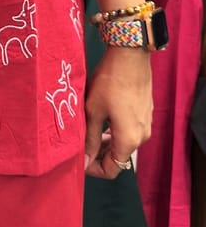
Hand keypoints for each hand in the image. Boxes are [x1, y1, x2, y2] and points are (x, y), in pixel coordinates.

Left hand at [84, 47, 152, 179]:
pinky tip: (102, 118)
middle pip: (119, 157)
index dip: (93, 169)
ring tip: (89, 130)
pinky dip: (116, 131)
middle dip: (98, 154)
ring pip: (124, 143)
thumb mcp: (93, 112)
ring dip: (106, 141)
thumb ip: (90, 139)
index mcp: (129, 140)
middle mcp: (141, 136)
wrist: (130, 56)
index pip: (112, 170)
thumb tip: (84, 161)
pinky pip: (130, 130)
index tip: (79, 159)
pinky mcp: (146, 112)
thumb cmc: (109, 83)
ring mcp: (146, 124)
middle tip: (80, 144)